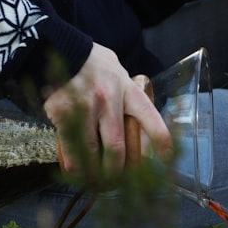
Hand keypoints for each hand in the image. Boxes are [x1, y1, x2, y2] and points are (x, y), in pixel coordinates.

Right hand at [44, 43, 171, 178]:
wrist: (60, 47)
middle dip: (117, 169)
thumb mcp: (118, 72)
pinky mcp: (63, 113)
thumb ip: (128, 93)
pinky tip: (76, 171)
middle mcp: (109, 100)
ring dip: (95, 172)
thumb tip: (137, 118)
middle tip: (116, 179)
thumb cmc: (93, 62)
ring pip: (92, 151)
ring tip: (96, 180)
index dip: (161, 140)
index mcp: (128, 90)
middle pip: (117, 146)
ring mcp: (85, 107)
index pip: (150, 118)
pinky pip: (69, 147)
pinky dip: (73, 165)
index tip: (167, 157)